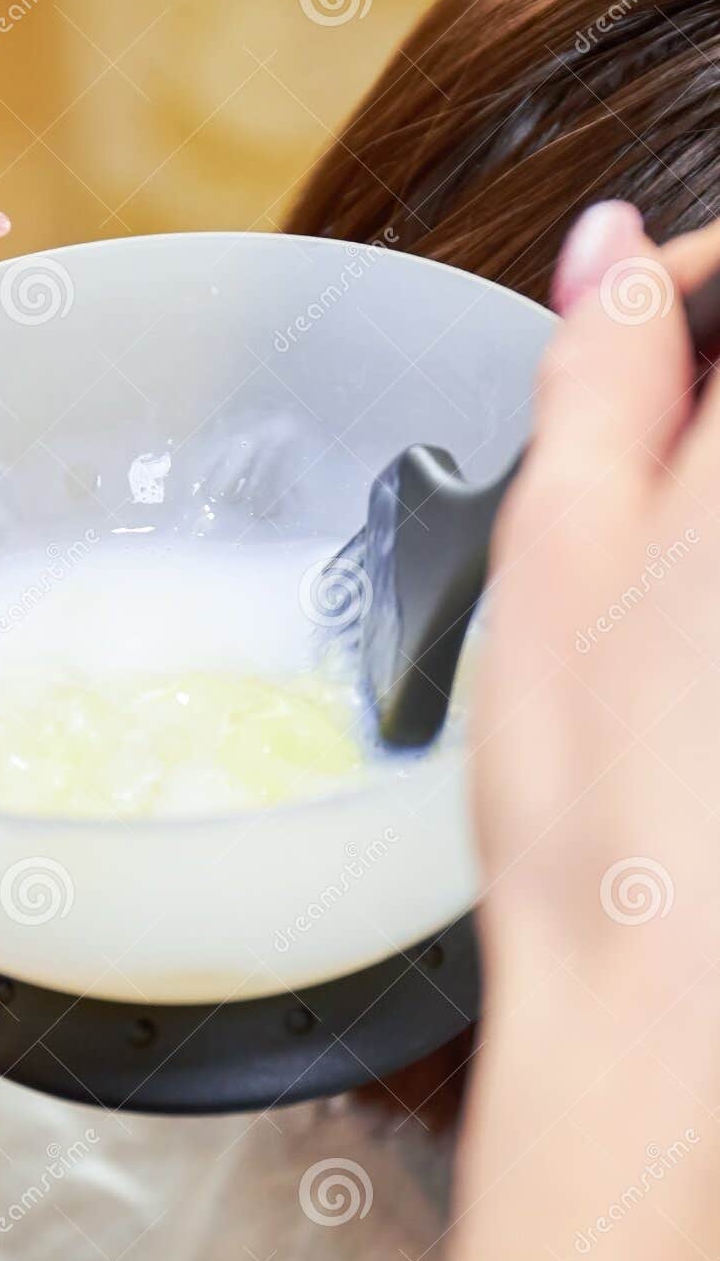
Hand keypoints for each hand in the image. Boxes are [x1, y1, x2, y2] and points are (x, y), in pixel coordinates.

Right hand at [387, 203, 719, 1260]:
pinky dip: (719, 596)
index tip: (624, 348)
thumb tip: (610, 257)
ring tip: (680, 604)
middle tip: (640, 494)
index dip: (683, 292)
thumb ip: (600, 375)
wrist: (671, 1003)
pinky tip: (712, 662)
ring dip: (714, 508)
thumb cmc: (606, 798)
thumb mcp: (557, 548)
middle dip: (706, 411)